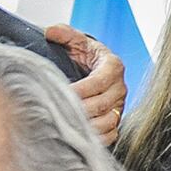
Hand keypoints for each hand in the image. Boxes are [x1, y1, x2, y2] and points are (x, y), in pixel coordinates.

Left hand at [48, 25, 125, 142]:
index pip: (97, 82)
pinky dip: (94, 139)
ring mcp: (119, 107)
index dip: (79, 90)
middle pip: (101, 105)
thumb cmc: (84, 56)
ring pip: (106, 122)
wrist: (93, 71)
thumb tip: (51, 31)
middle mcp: (119, 88)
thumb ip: (65, 34)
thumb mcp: (76, 41)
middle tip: (56, 114)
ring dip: (85, 127)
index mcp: (112, 66)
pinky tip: (76, 137)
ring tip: (64, 127)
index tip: (60, 94)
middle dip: (77, 111)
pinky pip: (110, 135)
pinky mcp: (115, 122)